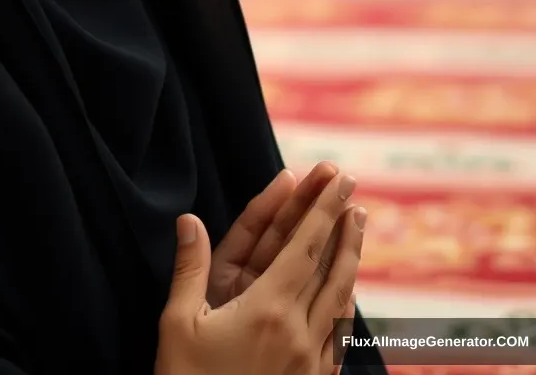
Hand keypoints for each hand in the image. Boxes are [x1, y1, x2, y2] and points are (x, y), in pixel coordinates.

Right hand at [154, 171, 365, 374]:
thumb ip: (190, 269)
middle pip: (330, 267)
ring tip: (357, 227)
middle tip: (353, 189)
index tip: (338, 180)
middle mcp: (299, 332)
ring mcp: (312, 360)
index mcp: (268, 310)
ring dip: (350, 257)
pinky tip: (344, 291)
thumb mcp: (178, 325)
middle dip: (342, 224)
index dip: (321, 210)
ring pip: (340, 298)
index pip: (303, 248)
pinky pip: (337, 331)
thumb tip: (188, 219)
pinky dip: (344, 299)